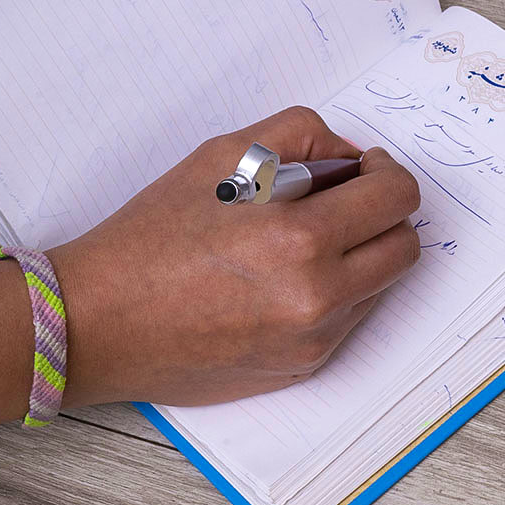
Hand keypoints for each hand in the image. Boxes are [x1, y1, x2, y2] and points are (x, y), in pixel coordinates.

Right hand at [48, 107, 420, 407]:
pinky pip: (349, 319)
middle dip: (384, 214)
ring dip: (362, 254)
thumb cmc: (154, 234)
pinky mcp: (301, 368)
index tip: (363, 169)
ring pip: (382, 285)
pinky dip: (335, 291)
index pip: (397, 198)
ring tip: (304, 238)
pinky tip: (284, 277)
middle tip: (343, 199)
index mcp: (302, 240)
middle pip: (404, 247)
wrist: (99, 321)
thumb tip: (351, 159)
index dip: (386, 173)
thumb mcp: (225, 152)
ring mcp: (313, 342)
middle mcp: (317, 299)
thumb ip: (303, 136)